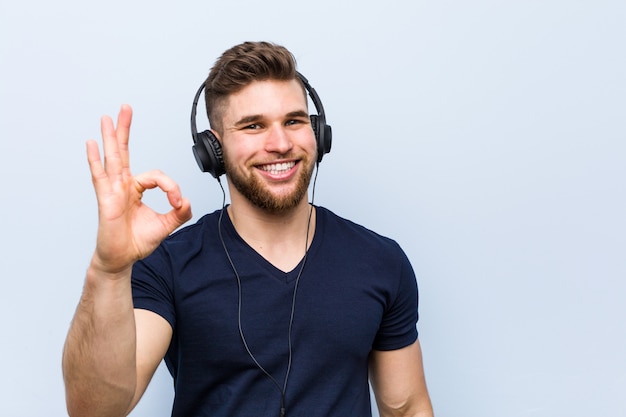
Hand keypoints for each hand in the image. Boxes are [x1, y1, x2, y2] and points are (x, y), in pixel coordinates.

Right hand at [86, 105, 191, 275]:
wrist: (122, 259)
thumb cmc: (137, 241)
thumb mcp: (165, 225)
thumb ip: (178, 213)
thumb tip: (187, 201)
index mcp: (136, 189)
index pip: (157, 176)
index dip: (171, 187)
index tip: (177, 202)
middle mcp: (123, 185)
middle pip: (123, 152)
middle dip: (125, 130)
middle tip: (126, 108)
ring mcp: (112, 190)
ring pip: (112, 158)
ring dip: (111, 137)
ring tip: (108, 117)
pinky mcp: (105, 200)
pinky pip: (100, 176)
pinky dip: (95, 160)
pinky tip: (92, 144)